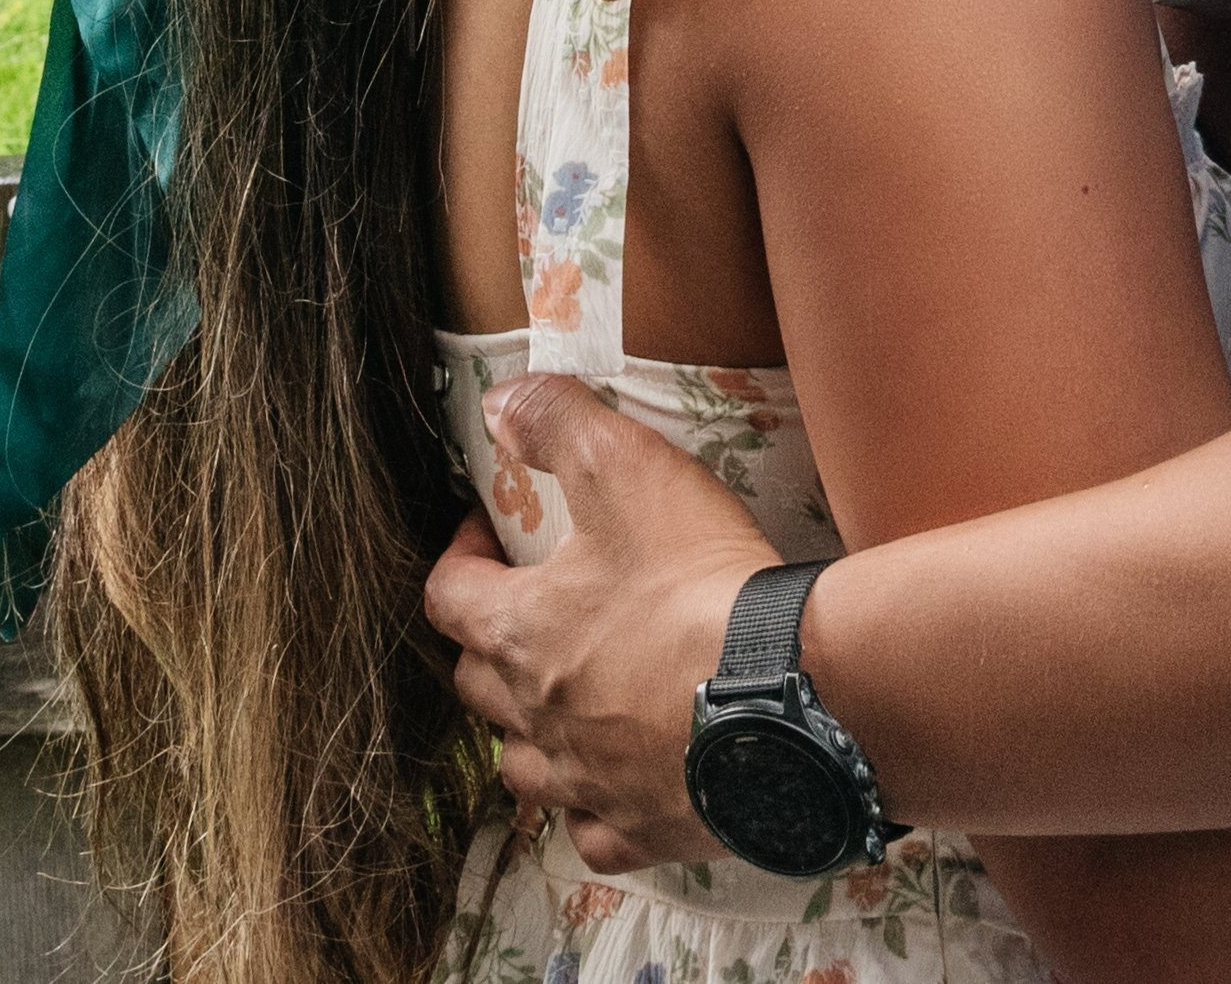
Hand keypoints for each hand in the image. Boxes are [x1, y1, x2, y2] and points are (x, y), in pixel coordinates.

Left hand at [423, 373, 778, 874]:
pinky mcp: (640, 826)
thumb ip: (557, 423)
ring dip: (529, 728)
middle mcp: (537, 716)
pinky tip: (619, 776)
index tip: (487, 535)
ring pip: (523, 765)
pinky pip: (593, 828)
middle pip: (477, 683)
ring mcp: (585, 781)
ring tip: (566, 694)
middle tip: (531, 604)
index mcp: (523, 631)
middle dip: (491, 640)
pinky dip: (595, 803)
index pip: (448, 595)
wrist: (782, 695)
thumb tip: (500, 403)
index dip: (458, 557)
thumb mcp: (626, 467)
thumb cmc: (696, 584)